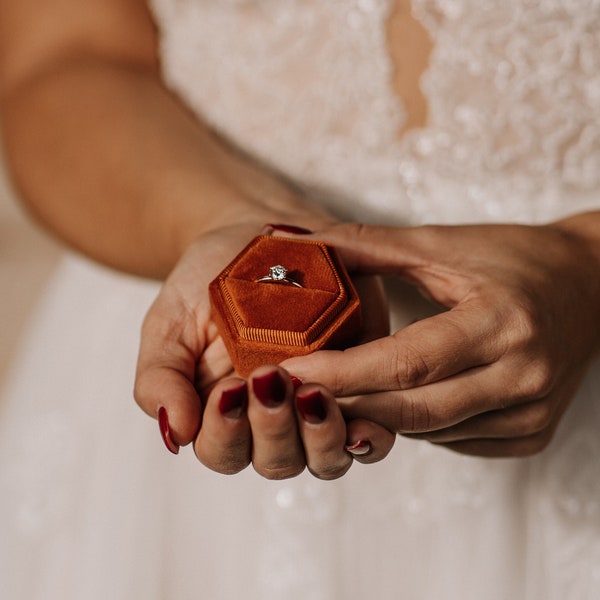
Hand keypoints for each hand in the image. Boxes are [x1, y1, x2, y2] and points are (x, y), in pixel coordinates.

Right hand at [134, 223, 394, 475]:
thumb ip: (161, 376)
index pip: (222, 452)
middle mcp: (274, 418)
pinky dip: (370, 435)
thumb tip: (175, 434)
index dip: (226, 432)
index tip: (230, 388)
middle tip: (270, 378)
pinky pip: (373, 430)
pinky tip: (364, 420)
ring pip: (326, 457)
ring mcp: (319, 404)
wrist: (261, 235)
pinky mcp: (360, 382)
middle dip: (274, 430)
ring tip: (314, 393)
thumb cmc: (210, 281)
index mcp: (225, 413)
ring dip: (321, 437)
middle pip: (278, 461)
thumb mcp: (170, 321)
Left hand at [282, 219, 599, 456]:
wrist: (590, 285)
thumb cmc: (513, 259)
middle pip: (412, 409)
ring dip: (376, 415)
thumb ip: (368, 245)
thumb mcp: (442, 244)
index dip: (340, 373)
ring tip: (333, 393)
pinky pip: (453, 441)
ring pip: (428, 431)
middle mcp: (524, 375)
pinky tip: (394, 400)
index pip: (404, 363)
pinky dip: (415, 424)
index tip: (286, 372)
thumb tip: (300, 243)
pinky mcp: (532, 433)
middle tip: (293, 390)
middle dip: (345, 403)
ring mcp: (532, 412)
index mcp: (501, 321)